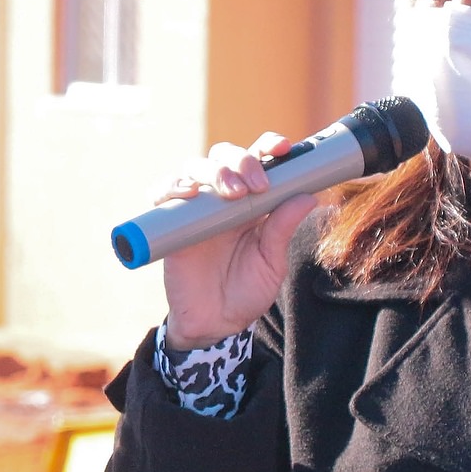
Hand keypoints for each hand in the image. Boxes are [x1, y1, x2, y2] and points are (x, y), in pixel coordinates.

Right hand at [155, 134, 313, 349]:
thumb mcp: (271, 262)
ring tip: (230, 192)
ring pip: (194, 168)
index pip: (259, 161)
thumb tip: (308, 196)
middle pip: (225, 157)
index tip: (281, 149)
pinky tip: (187, 193)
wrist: (215, 324)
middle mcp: (222, 199)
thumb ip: (283, 229)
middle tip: (256, 185)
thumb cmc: (246, 292)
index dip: (267, 147)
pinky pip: (162, 194)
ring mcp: (195, 209)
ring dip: (213, 171)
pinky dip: (171, 186)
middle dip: (241, 161)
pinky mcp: (170, 224)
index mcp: (252, 202)